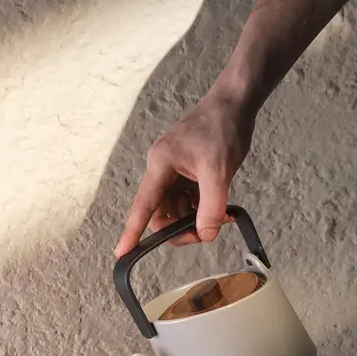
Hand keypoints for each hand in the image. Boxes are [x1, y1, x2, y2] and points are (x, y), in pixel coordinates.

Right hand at [115, 89, 254, 255]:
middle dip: (180, 229)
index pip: (143, 206)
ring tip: (220, 219)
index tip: (122, 253)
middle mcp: (162, 170)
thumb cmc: (222, 127)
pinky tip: (222, 211)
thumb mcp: (218, 171)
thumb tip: (206, 234)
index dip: (132, 231)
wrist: (235, 103)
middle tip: (206, 233)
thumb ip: (210, 206)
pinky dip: (203, 210)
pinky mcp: (188, 174)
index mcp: (161, 165)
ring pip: (176, 211)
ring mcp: (175, 173)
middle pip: (161, 214)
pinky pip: (189, 202)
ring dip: (195, 221)